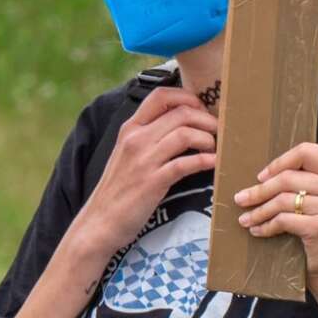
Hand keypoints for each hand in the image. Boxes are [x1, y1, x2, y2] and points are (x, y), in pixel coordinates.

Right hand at [73, 87, 218, 257]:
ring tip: (215, 148)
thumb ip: (150, 136)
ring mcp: (143, 160)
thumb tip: (182, 123)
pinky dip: (205, 160)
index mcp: (130, 128)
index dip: (188, 97)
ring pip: (185, 134)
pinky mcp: (153, 182)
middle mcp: (136, 139)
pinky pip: (186, 163)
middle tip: (218, 131)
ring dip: (208, 139)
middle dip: (207, 119)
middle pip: (181, 113)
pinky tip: (213, 163)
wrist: (99, 221)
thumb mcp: (129, 153)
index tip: (202, 110)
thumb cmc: (120, 188)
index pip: (161, 96)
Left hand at [233, 142, 317, 291]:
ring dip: (259, 211)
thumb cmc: (315, 222)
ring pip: (283, 200)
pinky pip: (284, 220)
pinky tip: (257, 230)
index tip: (261, 177)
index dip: (280, 162)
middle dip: (260, 190)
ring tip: (245, 218)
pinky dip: (266, 226)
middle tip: (241, 199)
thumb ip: (300, 178)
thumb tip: (259, 176)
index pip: (307, 152)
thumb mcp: (315, 194)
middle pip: (289, 177)